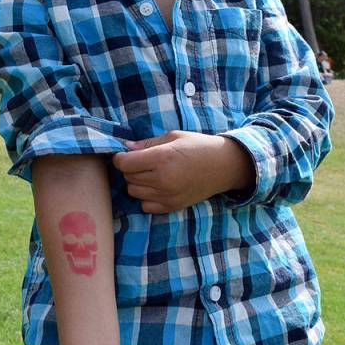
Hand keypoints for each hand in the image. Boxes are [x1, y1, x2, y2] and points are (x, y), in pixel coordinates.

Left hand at [111, 130, 255, 213]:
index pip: (124, 163)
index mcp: (161, 158)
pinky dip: (146, 197)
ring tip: (149, 174)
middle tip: (141, 161)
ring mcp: (167, 196)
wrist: (224, 166)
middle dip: (130, 169)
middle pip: (128, 177)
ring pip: (133, 192)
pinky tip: (156, 187)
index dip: (120, 158)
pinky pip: (145, 206)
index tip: (125, 155)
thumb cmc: (198, 146)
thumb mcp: (173, 137)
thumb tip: (126, 147)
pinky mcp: (172, 206)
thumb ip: (147, 143)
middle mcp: (162, 179)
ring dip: (137, 182)